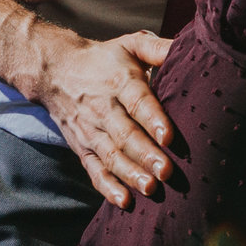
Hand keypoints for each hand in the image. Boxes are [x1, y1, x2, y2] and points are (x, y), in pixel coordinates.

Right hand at [31, 28, 177, 209]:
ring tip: (151, 188)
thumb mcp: (130, 44)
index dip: (153, 119)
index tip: (169, 136)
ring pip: (111, 156)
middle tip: (168, 172)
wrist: (54, 70)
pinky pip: (94, 170)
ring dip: (130, 174)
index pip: (137, 101)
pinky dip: (107, 187)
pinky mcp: (82, 148)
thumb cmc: (104, 59)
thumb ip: (159, 48)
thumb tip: (191, 47)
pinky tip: (124, 201)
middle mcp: (103, 108)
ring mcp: (91, 131)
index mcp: (119, 81)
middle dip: (146, 154)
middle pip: (125, 134)